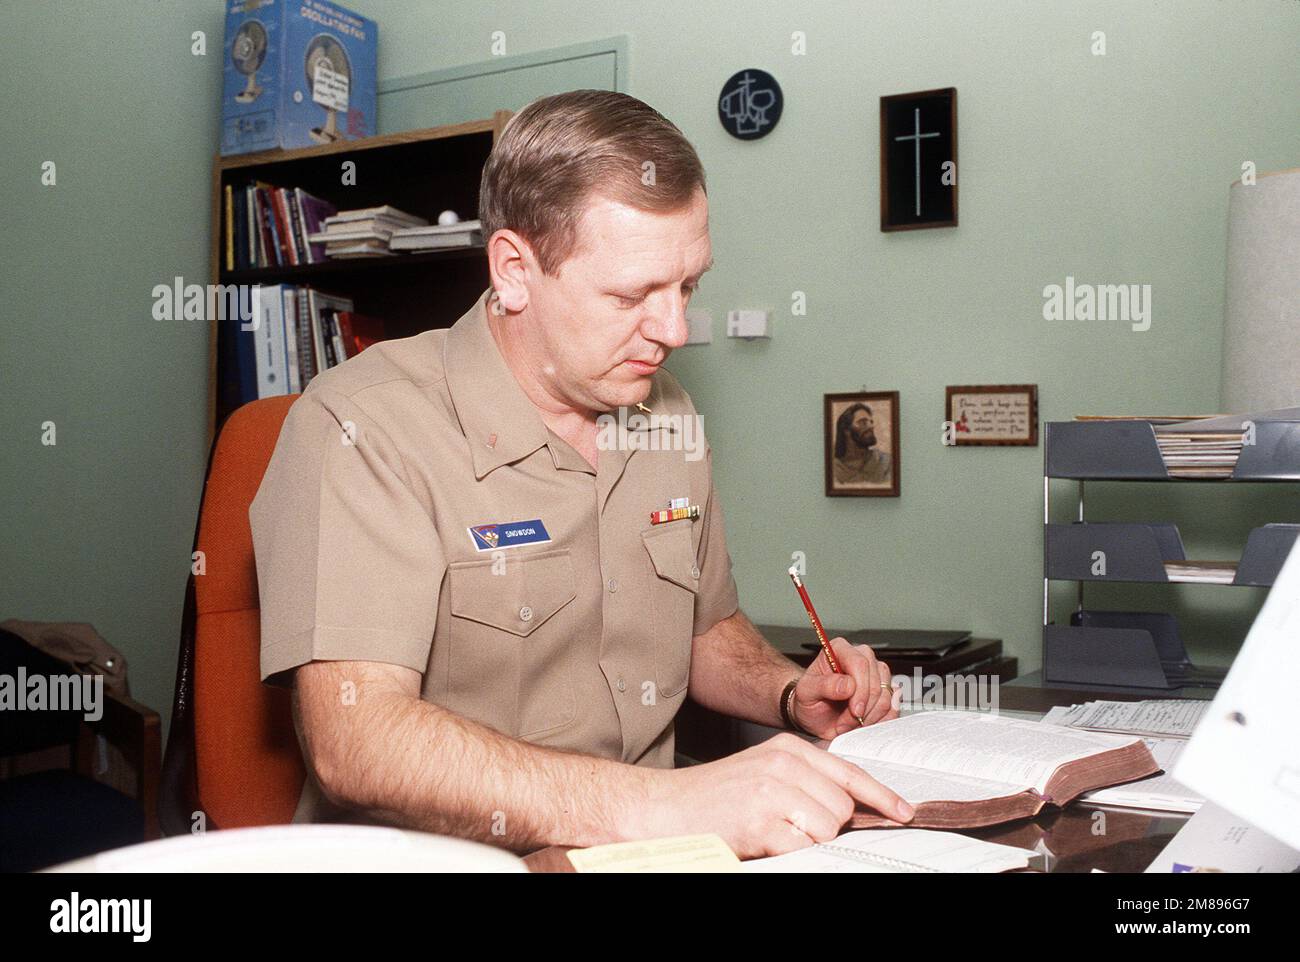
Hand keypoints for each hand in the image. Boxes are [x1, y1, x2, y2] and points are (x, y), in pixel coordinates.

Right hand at [628, 733, 914, 857]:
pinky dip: (790, 851)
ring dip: (808, 840)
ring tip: (775, 832)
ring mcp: (773, 791)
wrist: (665, 808)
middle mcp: (784, 763)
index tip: (903, 811)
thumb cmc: (715, 796)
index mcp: (788, 748)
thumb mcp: (765, 774)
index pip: (849, 772)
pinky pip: (803, 846)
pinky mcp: (762, 821)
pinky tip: (765, 840)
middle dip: (828, 826)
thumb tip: (851, 807)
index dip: (881, 796)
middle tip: (792, 827)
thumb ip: (807, 781)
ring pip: (829, 828)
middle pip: (843, 807)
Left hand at [793, 637, 898, 737]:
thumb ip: (824, 686)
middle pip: (876, 682)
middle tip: (845, 722)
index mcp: (839, 650)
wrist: (815, 716)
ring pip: (886, 696)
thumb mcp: (806, 693)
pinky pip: (892, 708)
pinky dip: (878, 720)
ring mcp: (875, 674)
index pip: (860, 664)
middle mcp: (860, 657)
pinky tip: (863, 723)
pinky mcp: (885, 690)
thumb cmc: (809, 700)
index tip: (854, 711)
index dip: (860, 690)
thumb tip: (847, 685)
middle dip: (863, 709)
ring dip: (869, 717)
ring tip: (849, 722)